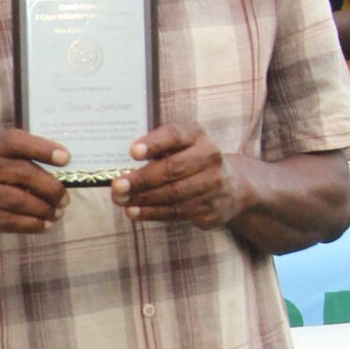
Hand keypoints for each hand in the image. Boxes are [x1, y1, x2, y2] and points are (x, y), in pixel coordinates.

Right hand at [0, 130, 69, 242]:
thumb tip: (59, 173)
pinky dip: (33, 225)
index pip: (16, 142)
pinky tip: (43, 225)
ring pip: (20, 202)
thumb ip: (16, 160)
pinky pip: (12, 222)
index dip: (42, 148)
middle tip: (64, 198)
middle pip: (24, 174)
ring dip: (44, 210)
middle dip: (51, 187)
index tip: (66, 158)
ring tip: (57, 213)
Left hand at [112, 124, 248, 228]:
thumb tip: (120, 169)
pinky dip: (152, 213)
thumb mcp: (180, 148)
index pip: (174, 135)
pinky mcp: (211, 207)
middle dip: (141, 179)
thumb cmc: (191, 163)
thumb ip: (156, 152)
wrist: (232, 187)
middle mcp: (210, 156)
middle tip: (117, 186)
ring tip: (121, 201)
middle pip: (172, 168)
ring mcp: (214, 183)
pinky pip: (177, 211)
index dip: (153, 143)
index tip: (132, 152)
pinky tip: (134, 212)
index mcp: (197, 136)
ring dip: (143, 199)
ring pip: (174, 193)